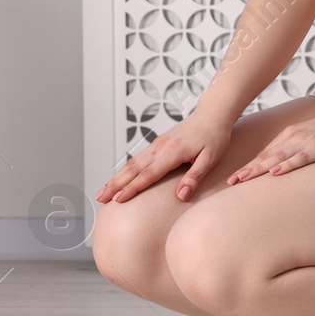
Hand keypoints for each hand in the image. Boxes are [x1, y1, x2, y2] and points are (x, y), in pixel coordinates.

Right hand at [94, 109, 233, 202]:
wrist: (212, 114)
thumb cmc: (215, 137)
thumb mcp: (210, 159)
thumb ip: (194, 177)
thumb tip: (181, 196)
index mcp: (172, 153)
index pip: (148, 175)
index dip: (132, 188)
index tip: (118, 200)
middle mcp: (160, 148)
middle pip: (132, 169)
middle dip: (115, 184)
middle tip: (100, 198)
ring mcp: (157, 144)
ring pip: (131, 163)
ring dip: (116, 178)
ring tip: (102, 192)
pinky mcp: (158, 144)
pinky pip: (137, 158)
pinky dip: (125, 170)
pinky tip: (118, 179)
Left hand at [226, 113, 314, 183]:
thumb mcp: (310, 138)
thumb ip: (295, 150)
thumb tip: (280, 166)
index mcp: (290, 135)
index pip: (265, 154)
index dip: (249, 166)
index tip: (233, 179)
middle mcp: (294, 137)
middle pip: (267, 156)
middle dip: (248, 170)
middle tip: (231, 183)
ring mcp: (307, 141)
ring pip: (279, 157)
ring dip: (260, 169)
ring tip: (245, 179)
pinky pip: (301, 158)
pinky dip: (287, 165)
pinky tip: (275, 172)